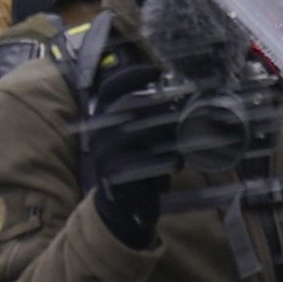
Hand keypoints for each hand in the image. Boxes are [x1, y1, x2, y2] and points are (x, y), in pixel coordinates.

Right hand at [77, 54, 192, 246]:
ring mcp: (104, 155)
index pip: (111, 88)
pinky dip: (163, 161)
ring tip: (184, 138)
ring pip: (135, 133)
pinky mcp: (114, 177)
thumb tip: (183, 101)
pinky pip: (140, 163)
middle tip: (181, 109)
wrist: (121, 210)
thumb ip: (155, 121)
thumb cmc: (138, 168)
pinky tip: (177, 162)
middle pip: (127, 107)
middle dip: (157, 106)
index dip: (132, 76)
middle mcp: (99, 133)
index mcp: (103, 120)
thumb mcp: (143, 140)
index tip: (158, 71)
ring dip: (164, 133)